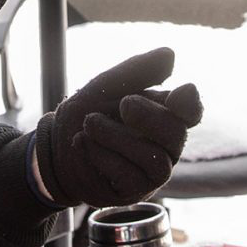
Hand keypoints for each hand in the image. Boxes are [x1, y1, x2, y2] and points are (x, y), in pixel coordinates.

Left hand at [36, 49, 203, 207]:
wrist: (55, 147)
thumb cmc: (88, 114)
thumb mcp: (105, 86)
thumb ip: (135, 71)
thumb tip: (169, 54)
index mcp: (163, 115)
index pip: (191, 112)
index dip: (191, 104)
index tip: (180, 92)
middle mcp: (164, 146)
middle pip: (176, 135)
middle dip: (151, 117)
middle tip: (124, 103)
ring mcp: (151, 172)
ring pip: (154, 161)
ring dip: (118, 138)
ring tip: (89, 123)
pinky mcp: (132, 192)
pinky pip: (129, 177)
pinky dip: (102, 156)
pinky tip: (82, 142)